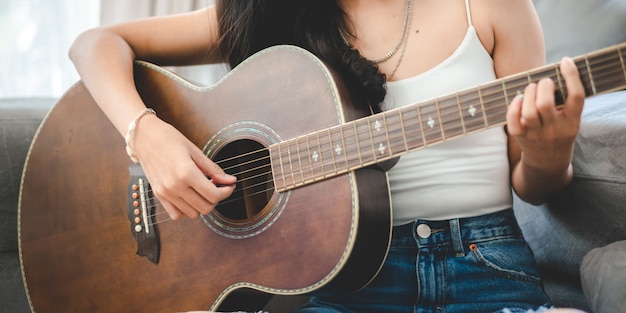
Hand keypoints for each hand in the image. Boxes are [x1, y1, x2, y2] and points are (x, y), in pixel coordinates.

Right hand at [133, 115, 235, 219]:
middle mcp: (175, 186)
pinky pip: (176, 215)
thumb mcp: (196, 151)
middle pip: (205, 208)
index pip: (214, 195)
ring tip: (202, 190)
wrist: (144, 136)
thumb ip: (213, 169)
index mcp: (186, 173)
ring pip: (192, 214)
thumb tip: (230, 180)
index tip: (229, 185)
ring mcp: (165, 193)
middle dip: (216, 198)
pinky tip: (190, 198)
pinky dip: (186, 210)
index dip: (226, 192)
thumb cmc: (169, 139)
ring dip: (201, 205)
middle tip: (217, 186)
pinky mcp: (158, 196)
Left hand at [506, 57, 584, 172]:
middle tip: (544, 82)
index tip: (566, 61)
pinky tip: (518, 99)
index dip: (571, 76)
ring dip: (529, 93)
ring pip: (529, 112)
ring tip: (532, 88)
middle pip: (546, 104)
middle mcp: (555, 130)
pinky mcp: (521, 138)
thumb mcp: (571, 120)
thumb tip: (555, 71)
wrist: (548, 162)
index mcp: (572, 122)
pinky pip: (513, 122)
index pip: (576, 97)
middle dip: (544, 86)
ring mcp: (537, 135)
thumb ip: (566, 102)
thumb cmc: (559, 133)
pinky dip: (513, 108)